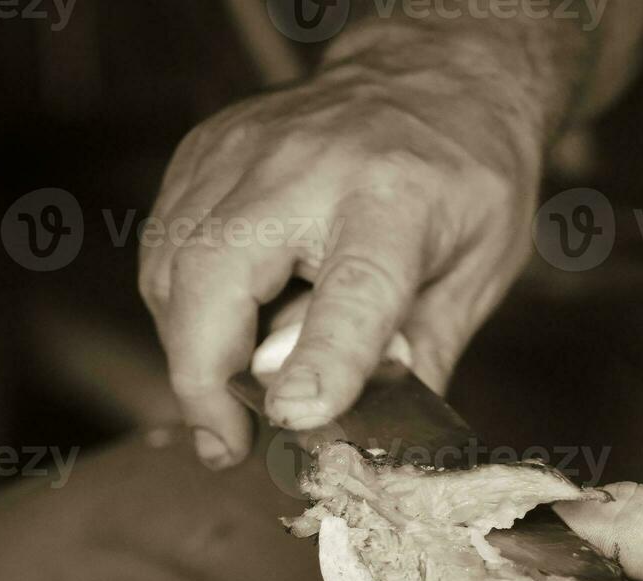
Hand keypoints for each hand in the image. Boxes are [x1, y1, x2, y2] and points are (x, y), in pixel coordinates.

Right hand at [139, 35, 543, 467]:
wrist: (434, 75)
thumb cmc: (465, 177)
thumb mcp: (479, 271)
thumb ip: (423, 355)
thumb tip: (376, 437)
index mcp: (397, 199)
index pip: (353, 291)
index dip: (320, 361)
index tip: (292, 420)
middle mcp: (308, 167)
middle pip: (217, 277)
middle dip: (203, 377)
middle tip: (226, 443)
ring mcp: (244, 150)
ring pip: (170, 268)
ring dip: (187, 350)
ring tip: (225, 403)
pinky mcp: (205, 150)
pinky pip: (163, 244)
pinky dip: (178, 305)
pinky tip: (217, 335)